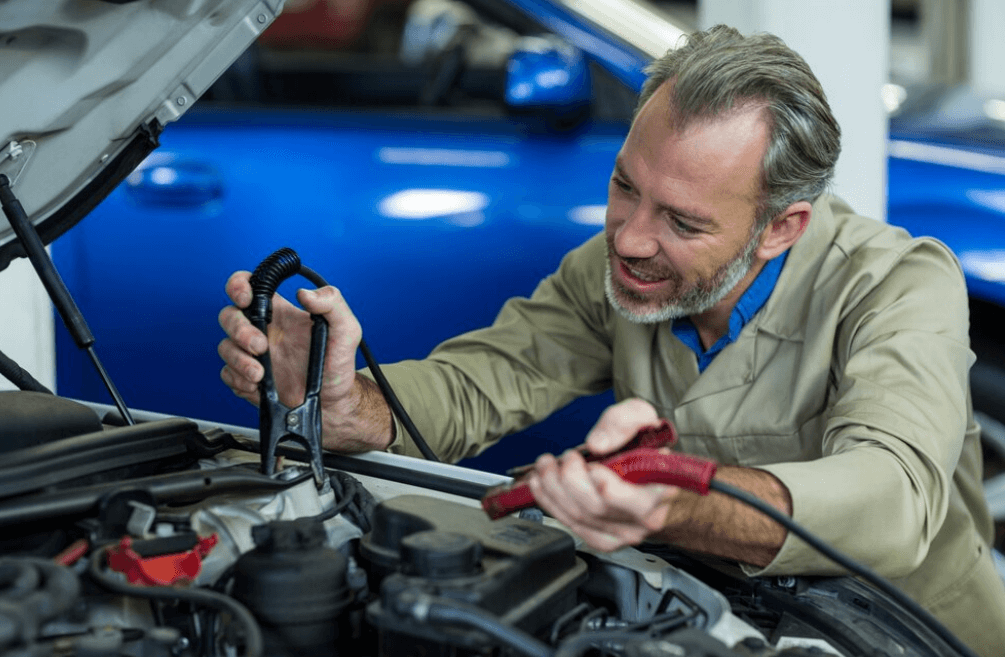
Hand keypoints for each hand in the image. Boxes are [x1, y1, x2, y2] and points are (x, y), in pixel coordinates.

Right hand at [217, 271, 391, 451]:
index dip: (239, 285)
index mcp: (281, 312)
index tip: (246, 298)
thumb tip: (306, 293)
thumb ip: (332, 304)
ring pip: (225, 346)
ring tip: (260, 374)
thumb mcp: (347, 330)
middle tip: (261, 346)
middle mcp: (264, 330)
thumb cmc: (338, 365)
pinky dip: (238, 380)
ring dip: (238, 359)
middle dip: (239, 329)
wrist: (332, 402)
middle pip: (229, 315)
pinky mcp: (247, 377)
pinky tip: (257, 386)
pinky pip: (227, 374)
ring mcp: (254, 354)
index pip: (250, 285)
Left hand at [526, 398, 680, 550]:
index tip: (591, 464)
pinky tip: (541, 485)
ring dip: (553, 489)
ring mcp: (622, 534)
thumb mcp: (646, 422)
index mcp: (661, 493)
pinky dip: (550, 502)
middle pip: (596, 508)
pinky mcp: (603, 539)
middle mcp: (642, 521)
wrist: (662, 486)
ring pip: (579, 517)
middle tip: (567, 457)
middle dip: (569, 478)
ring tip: (546, 466)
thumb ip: (624, 422)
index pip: (635, 502)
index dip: (605, 484)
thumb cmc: (653, 455)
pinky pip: (571, 525)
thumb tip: (597, 443)